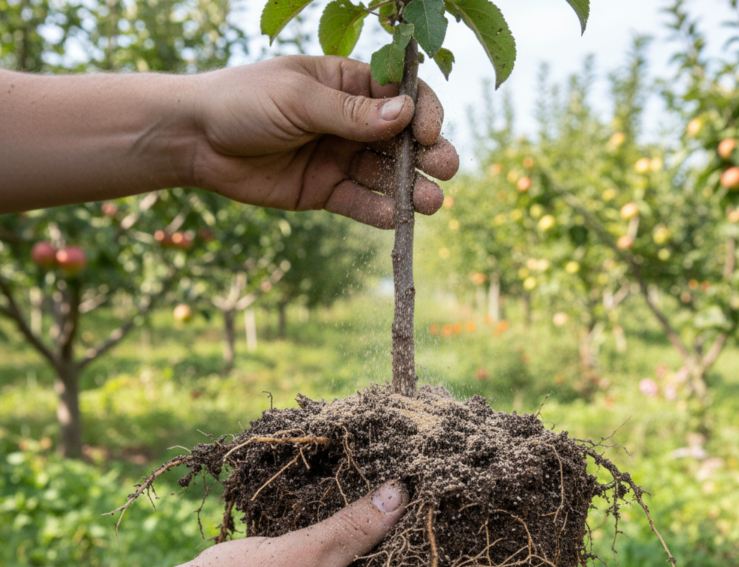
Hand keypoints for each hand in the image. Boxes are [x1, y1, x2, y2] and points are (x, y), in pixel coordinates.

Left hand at [192, 56, 459, 227]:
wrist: (197, 141)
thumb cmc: (243, 103)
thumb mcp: (298, 99)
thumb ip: (350, 113)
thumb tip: (405, 116)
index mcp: (347, 83)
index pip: (400, 95)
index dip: (422, 112)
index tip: (428, 131)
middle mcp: (350, 121)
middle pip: (401, 139)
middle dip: (428, 154)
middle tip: (447, 169)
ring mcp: (339, 158)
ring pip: (385, 174)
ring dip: (411, 188)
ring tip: (432, 202)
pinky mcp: (325, 192)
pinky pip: (358, 203)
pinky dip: (377, 211)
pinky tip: (395, 218)